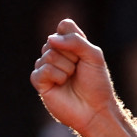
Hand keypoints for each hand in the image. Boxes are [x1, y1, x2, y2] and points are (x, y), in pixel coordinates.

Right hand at [31, 19, 118, 133]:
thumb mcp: (94, 56)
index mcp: (71, 46)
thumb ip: (76, 41)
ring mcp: (46, 67)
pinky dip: (57, 76)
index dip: (73, 37)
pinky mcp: (39, 81)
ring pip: (48, 55)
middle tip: (79, 70)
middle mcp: (56, 54)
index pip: (64, 26)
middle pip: (54, 40)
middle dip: (72, 56)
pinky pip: (43, 69)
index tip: (84, 53)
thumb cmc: (97, 84)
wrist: (96, 109)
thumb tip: (51, 39)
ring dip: (66, 68)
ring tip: (72, 79)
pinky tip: (61, 85)